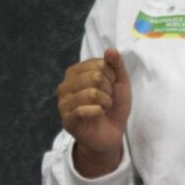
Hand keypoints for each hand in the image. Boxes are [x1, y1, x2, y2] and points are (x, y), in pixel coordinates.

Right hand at [56, 47, 130, 176]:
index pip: (99, 64)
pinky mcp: (66, 119)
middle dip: (109, 90)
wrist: (111, 134)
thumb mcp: (120, 82)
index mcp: (75, 72)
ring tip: (104, 108)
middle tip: (107, 99)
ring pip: (91, 93)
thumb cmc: (113, 106)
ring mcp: (63, 103)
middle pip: (95, 77)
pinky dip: (97, 112)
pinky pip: (83, 110)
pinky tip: (98, 115)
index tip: (111, 87)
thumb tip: (110, 49)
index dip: (112, 76)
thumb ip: (116, 65)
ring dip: (105, 102)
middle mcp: (65, 85)